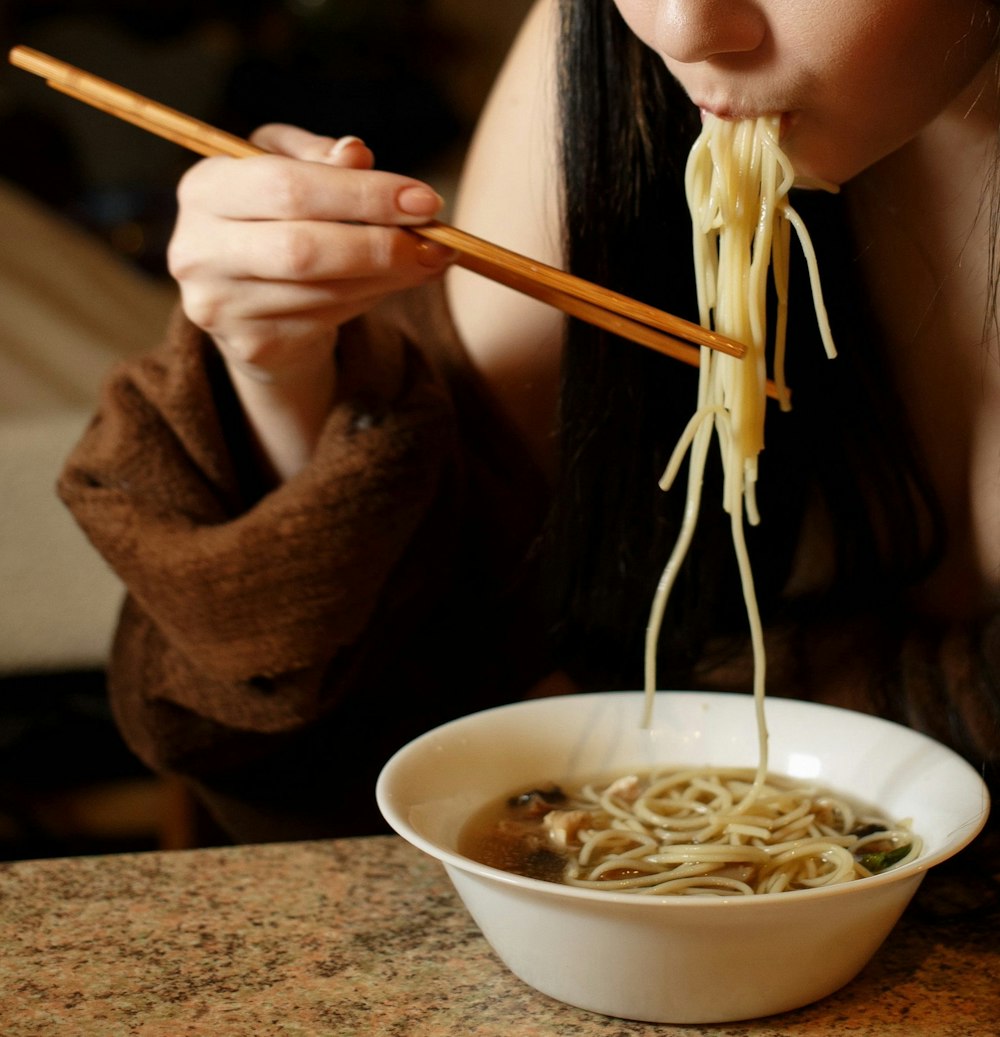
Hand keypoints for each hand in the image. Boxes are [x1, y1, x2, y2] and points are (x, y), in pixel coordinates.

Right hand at [167, 123, 454, 382]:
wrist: (245, 301)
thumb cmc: (273, 217)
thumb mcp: (286, 168)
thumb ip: (320, 157)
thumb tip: (356, 153)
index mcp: (203, 189)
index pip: (287, 187)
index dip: (362, 194)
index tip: (423, 200)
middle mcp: (199, 250)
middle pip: (303, 249)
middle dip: (380, 244)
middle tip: (435, 242)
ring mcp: (221, 306)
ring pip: (324, 291)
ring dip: (388, 277)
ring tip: (426, 260)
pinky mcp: (252, 346)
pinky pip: (329, 321)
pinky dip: (371, 299)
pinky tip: (392, 282)